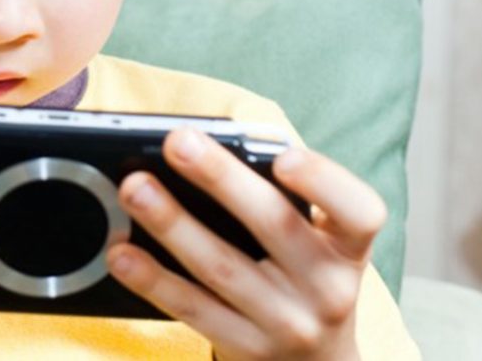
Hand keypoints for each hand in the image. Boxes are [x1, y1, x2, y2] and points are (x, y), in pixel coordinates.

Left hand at [106, 128, 386, 360]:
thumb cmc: (306, 280)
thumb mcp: (319, 246)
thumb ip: (281, 201)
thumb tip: (208, 150)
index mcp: (348, 248)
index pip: (359, 212)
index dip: (323, 182)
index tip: (284, 157)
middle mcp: (327, 288)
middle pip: (275, 226)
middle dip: (222, 179)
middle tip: (177, 143)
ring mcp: (287, 324)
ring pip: (222, 268)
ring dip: (172, 224)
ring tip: (134, 188)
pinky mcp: (246, 348)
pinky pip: (192, 310)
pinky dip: (152, 280)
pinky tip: (122, 253)